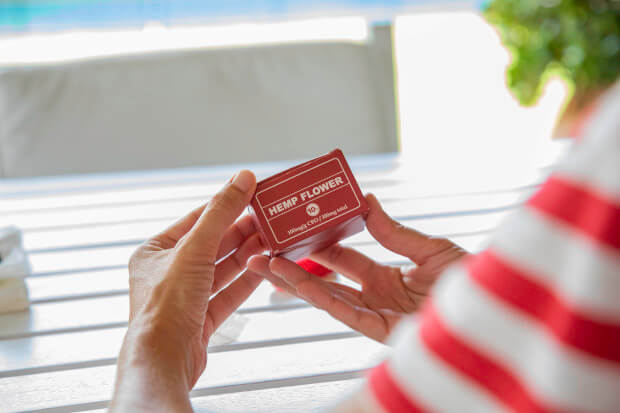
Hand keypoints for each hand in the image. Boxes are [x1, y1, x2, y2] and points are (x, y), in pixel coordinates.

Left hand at [113, 170, 263, 403]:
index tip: (250, 193)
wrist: (165, 358)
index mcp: (155, 252)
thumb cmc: (166, 305)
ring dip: (247, 255)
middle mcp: (168, 273)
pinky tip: (263, 267)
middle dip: (241, 232)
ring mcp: (186, 296)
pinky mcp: (201, 318)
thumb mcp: (195, 248)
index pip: (195, 219)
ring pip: (222, 269)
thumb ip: (220, 212)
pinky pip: (228, 293)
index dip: (224, 205)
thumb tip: (242, 179)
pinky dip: (246, 280)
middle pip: (212, 244)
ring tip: (272, 240)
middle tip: (269, 219)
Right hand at [248, 193, 466, 342]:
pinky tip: (294, 282)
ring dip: (293, 280)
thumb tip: (366, 201)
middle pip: (327, 278)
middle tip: (265, 248)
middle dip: (294, 264)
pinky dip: (320, 296)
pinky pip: (345, 312)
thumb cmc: (473, 282)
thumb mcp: (431, 250)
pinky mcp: (383, 331)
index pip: (346, 258)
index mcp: (390, 276)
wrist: (496, 310)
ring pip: (327, 296)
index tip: (297, 227)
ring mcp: (378, 315)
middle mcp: (378, 297)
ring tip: (263, 263)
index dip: (320, 243)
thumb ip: (394, 232)